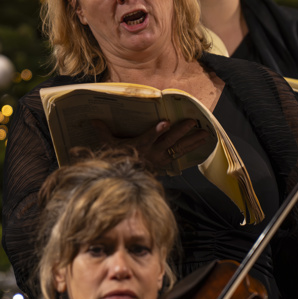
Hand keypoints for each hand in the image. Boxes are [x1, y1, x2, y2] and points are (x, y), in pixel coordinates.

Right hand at [83, 117, 215, 173]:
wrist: (128, 178)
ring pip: (179, 148)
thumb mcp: (109, 145)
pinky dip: (193, 148)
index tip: (164, 122)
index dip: (156, 131)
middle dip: (180, 132)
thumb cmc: (119, 158)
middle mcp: (153, 152)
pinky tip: (204, 142)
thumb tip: (92, 120)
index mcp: (139, 146)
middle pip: (168, 141)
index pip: (148, 138)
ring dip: (193, 140)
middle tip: (192, 122)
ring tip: (206, 132)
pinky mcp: (168, 162)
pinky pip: (182, 154)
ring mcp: (162, 158)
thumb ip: (103, 132)